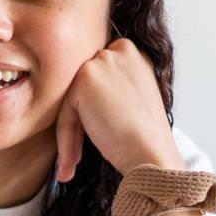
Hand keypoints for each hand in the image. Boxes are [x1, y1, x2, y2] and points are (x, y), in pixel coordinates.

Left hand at [55, 38, 182, 181]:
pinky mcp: (85, 77)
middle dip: (79, 122)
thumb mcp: (133, 98)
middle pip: (82, 89)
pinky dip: (65, 141)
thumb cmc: (145, 136)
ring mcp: (102, 61)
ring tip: (73, 164)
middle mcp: (118, 50)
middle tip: (77, 157)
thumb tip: (81, 94)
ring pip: (70, 102)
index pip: (97, 78)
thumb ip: (111, 85)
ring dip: (70, 135)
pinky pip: (64, 113)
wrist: (152, 152)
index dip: (93, 111)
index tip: (95, 137)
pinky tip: (71, 165)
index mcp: (133, 54)